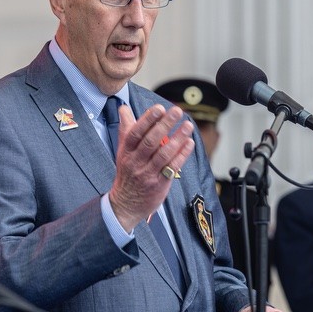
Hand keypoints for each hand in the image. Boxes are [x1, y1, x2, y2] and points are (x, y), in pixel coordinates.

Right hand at [109, 104, 194, 230]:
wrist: (126, 203)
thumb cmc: (127, 172)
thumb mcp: (122, 150)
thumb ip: (126, 129)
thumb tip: (123, 108)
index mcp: (126, 151)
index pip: (135, 132)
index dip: (147, 119)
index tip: (160, 108)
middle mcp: (135, 162)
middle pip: (150, 141)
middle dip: (165, 125)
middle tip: (177, 111)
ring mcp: (147, 173)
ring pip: (163, 154)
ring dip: (177, 138)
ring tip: (188, 126)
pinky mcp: (159, 184)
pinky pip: (172, 167)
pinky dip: (182, 155)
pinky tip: (189, 143)